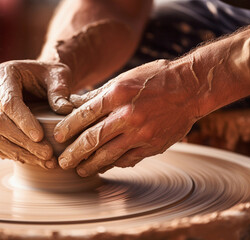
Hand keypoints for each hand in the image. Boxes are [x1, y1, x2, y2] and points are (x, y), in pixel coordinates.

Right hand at [0, 60, 73, 168]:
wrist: (41, 79)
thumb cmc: (50, 76)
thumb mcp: (59, 75)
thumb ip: (60, 90)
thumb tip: (64, 109)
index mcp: (4, 74)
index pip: (8, 102)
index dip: (23, 121)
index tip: (40, 136)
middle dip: (23, 142)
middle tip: (47, 154)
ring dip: (19, 152)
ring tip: (44, 161)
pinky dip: (13, 155)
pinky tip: (33, 160)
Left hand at [54, 59, 199, 175]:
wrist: (191, 88)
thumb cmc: (155, 78)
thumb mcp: (125, 78)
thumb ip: (100, 94)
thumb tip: (75, 104)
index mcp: (117, 94)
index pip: (84, 114)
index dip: (67, 128)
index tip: (58, 137)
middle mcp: (128, 115)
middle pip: (92, 139)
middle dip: (74, 153)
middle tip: (62, 162)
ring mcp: (141, 133)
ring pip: (109, 155)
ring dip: (91, 165)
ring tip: (80, 170)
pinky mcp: (153, 145)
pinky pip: (128, 159)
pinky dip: (114, 164)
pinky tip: (105, 166)